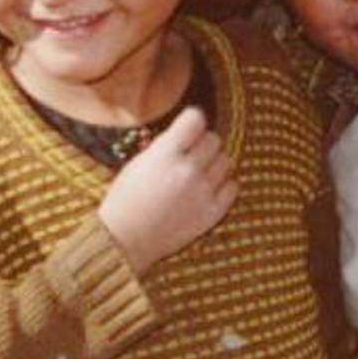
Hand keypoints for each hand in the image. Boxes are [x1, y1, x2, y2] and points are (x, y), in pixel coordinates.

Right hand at [96, 107, 235, 273]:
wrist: (125, 240)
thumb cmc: (125, 200)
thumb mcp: (138, 163)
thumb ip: (165, 145)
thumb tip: (187, 132)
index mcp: (165, 154)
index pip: (196, 118)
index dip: (193, 121)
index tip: (189, 127)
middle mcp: (188, 170)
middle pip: (213, 139)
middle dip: (202, 143)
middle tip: (191, 154)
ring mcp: (203, 192)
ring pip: (225, 161)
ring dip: (214, 163)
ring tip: (200, 172)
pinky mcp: (212, 213)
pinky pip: (232, 187)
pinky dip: (223, 185)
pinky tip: (209, 188)